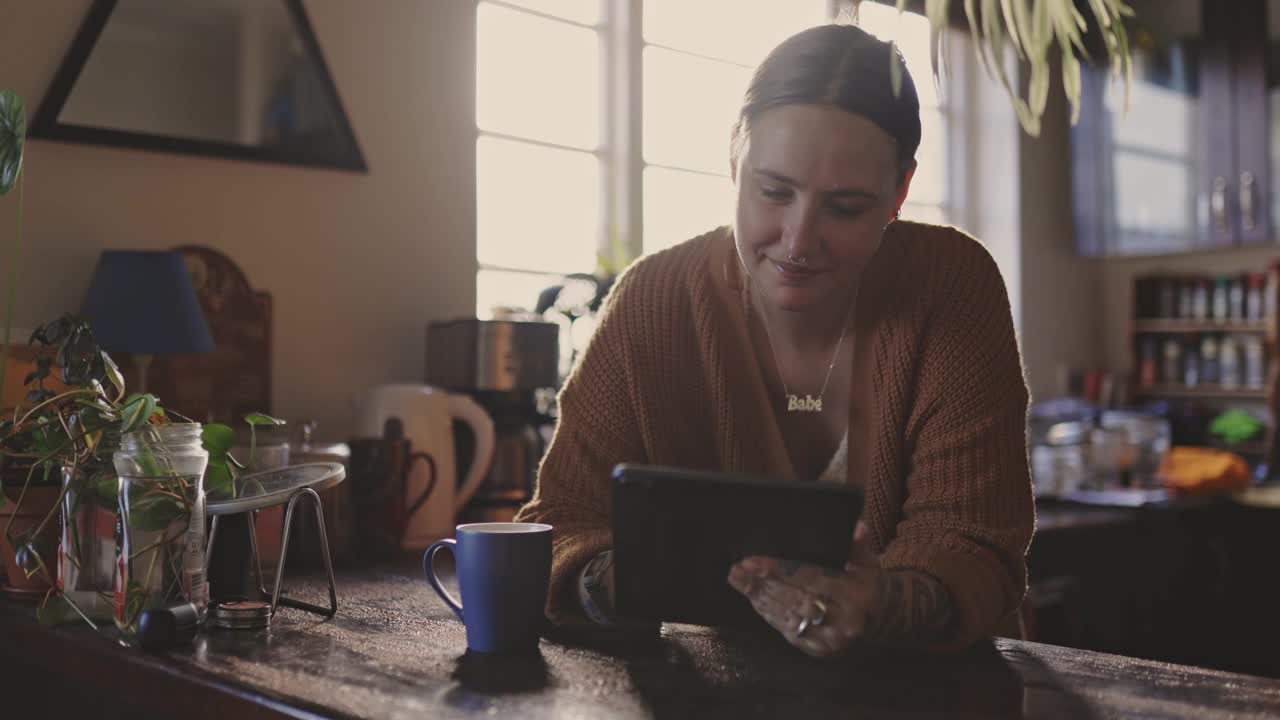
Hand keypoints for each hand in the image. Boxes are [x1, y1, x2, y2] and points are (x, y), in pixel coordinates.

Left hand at [727, 523, 882, 657]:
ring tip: (739, 581)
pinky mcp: (819, 650)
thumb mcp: (867, 561)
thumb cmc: (865, 582)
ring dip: (761, 598)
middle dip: (763, 583)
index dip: (779, 569)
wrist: (879, 618)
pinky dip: (769, 614)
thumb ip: (858, 545)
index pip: (810, 578)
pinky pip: (789, 630)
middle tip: (738, 569)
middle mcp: (844, 621)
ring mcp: (831, 640)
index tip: (754, 561)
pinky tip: (754, 599)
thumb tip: (857, 528)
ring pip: (788, 615)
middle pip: (795, 597)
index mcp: (856, 595)